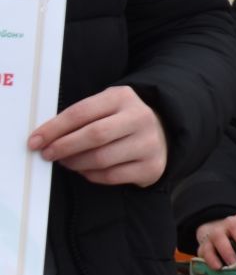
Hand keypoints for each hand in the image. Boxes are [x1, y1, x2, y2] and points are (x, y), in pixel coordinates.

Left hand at [28, 85, 168, 186]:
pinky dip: (91, 175)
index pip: (81, 112)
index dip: (54, 128)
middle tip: (47, 154)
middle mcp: (140, 117)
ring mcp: (149, 143)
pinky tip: (85, 170)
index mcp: (123, 97)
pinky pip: (111, 176)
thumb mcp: (104, 107)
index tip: (34, 141)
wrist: (161, 131)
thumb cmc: (120, 120)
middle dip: (64, 147)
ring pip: (101, 159)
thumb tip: (43, 138)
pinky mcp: (151, 166)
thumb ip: (78, 118)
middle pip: (94, 135)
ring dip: (75, 163)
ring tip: (66, 162)